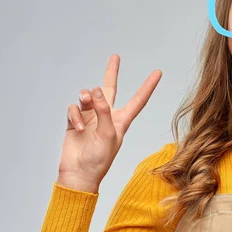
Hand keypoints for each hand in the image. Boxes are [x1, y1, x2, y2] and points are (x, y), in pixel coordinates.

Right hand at [57, 54, 161, 192]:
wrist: (79, 174)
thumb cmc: (99, 159)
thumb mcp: (108, 134)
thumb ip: (103, 110)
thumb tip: (96, 90)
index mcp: (122, 120)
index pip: (138, 99)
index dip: (148, 86)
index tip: (158, 72)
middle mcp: (106, 116)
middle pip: (110, 89)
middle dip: (111, 72)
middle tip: (115, 57)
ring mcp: (90, 118)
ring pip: (88, 95)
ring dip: (86, 96)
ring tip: (86, 102)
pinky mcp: (74, 122)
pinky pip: (73, 108)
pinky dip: (74, 114)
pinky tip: (77, 127)